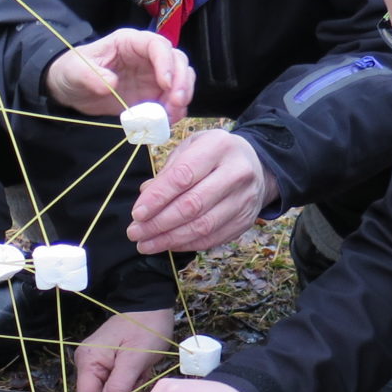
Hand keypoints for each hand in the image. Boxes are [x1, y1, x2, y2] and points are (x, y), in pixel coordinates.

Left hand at [45, 29, 195, 121]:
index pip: (157, 45)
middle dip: (181, 81)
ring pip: (181, 79)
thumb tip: (111, 84)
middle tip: (176, 102)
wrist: (72, 89)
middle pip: (177, 60)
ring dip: (182, 96)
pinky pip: (171, 100)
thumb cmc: (74, 71)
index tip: (165, 83)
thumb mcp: (76, 71)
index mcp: (130, 42)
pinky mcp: (152, 94)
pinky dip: (174, 110)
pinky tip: (167, 121)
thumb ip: (91, 75)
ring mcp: (152, 76)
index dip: (166, 62)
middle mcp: (146, 56)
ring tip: (172, 115)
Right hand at [74, 308, 177, 391]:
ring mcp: (95, 363)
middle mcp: (86, 363)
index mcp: (88, 361)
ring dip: (127, 389)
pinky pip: (114, 384)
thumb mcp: (135, 359)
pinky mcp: (106, 362)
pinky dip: (128, 382)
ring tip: (140, 373)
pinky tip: (138, 371)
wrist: (151, 307)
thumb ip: (119, 387)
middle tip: (138, 382)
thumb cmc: (145, 329)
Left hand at [127, 129, 276, 254]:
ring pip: (203, 227)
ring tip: (146, 244)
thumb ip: (168, 171)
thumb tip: (146, 197)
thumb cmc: (213, 155)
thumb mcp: (191, 148)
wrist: (256, 166)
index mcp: (218, 147)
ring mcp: (244, 199)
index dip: (158, 198)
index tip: (137, 214)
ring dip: (169, 239)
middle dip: (159, 223)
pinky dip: (187, 244)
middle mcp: (236, 173)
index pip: (183, 176)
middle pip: (192, 205)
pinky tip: (168, 244)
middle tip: (135, 232)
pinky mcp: (245, 220)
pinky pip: (213, 238)